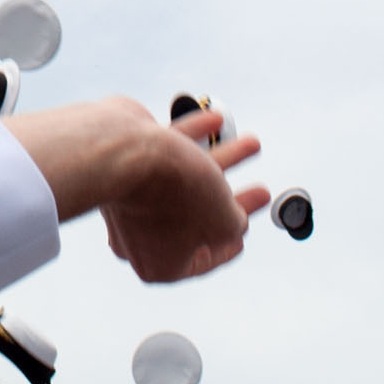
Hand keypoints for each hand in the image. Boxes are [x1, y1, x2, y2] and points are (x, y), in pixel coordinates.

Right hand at [4, 96, 269, 282]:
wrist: (123, 150)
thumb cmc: (172, 194)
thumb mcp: (225, 221)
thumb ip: (234, 223)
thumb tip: (230, 216)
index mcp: (157, 262)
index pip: (198, 261)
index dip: (226, 248)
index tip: (240, 237)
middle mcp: (139, 233)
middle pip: (196, 218)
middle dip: (233, 198)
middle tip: (260, 191)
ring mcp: (130, 195)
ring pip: (184, 179)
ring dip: (222, 159)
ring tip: (250, 143)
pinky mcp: (126, 159)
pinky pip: (166, 151)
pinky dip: (194, 136)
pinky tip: (216, 122)